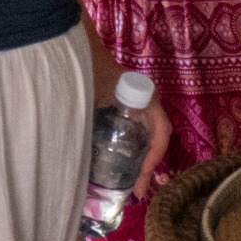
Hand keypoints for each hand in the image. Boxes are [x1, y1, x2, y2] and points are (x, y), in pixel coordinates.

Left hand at [84, 31, 173, 199]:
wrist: (80, 50)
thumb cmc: (88, 71)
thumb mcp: (91, 97)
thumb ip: (87, 121)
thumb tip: (78, 158)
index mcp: (147, 99)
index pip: (162, 132)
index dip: (154, 157)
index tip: (140, 178)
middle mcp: (147, 103)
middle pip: (154, 139)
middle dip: (146, 166)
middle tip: (135, 191)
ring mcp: (137, 106)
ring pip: (144, 138)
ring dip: (138, 160)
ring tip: (129, 185)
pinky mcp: (125, 110)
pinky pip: (133, 134)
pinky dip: (129, 151)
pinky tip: (117, 166)